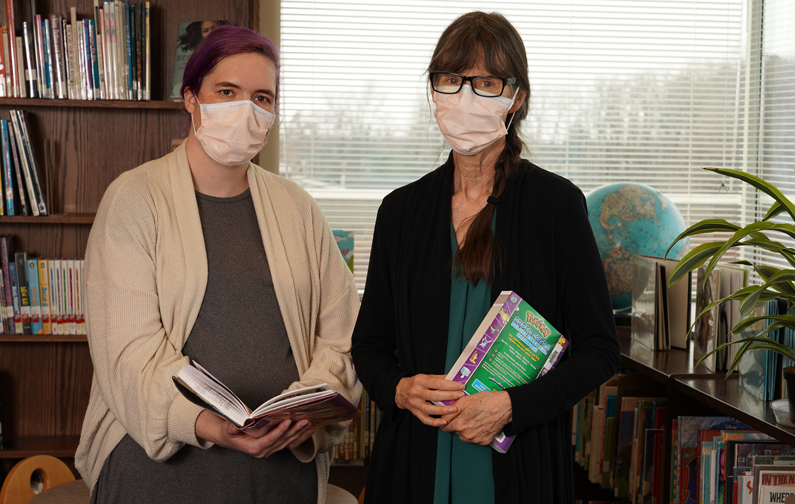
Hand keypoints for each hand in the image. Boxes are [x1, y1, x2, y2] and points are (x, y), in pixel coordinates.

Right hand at [195, 410, 313, 457]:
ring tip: (307, 422)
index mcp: (253, 448)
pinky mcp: (273, 446)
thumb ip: (231, 428)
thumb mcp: (228, 430)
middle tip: (304, 420)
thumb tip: (234, 427)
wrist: (229, 438)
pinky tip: (305, 428)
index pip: (269, 440)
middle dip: (293, 430)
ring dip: (298, 432)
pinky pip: (287, 441)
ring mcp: (269, 450)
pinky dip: (297, 435)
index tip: (287, 422)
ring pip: (286, 441)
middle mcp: (263, 451)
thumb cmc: (229, 433)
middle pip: (281, 441)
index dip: (279, 431)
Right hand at [395, 374, 465, 426]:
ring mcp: (415, 403)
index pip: (438, 383)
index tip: (461, 387)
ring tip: (455, 409)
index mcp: (420, 380)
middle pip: (435, 396)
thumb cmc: (416, 383)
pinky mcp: (415, 412)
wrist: (400, 391)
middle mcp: (416, 392)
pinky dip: (434, 422)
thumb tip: (455, 379)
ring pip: (430, 409)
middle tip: (461, 396)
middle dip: (450, 396)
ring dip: (443, 410)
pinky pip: (425, 419)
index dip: (451, 385)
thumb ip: (440, 378)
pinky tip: (444, 422)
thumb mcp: (426, 377)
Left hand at [440, 391, 511, 444]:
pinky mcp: (484, 441)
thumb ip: (451, 410)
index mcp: (460, 424)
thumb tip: (443, 416)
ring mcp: (476, 439)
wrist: (505, 407)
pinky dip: (474, 433)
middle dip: (457, 423)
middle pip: (454, 431)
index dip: (446, 420)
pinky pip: (473, 439)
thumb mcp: (465, 400)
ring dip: (465, 429)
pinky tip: (480, 424)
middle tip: (466, 414)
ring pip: (463, 435)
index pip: (444, 427)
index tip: (450, 417)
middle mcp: (467, 434)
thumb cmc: (486, 401)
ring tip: (474, 418)